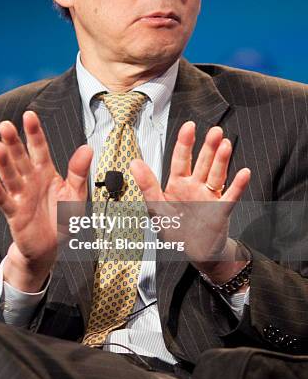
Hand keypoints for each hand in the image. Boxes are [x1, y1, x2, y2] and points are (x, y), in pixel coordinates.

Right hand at [0, 111, 92, 290]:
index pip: (39, 148)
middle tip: (4, 124)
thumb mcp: (76, 194)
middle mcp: (31, 180)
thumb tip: (88, 148)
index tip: (29, 114)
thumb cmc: (63, 217)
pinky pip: (5, 201)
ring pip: (11, 175)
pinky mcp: (15, 213)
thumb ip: (79, 172)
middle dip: (13, 142)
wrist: (51, 247)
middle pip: (20, 158)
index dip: (34, 132)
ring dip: (3, 162)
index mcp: (46, 172)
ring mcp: (21, 196)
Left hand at [130, 121, 250, 281]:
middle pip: (203, 162)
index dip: (185, 143)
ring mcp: (210, 197)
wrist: (194, 252)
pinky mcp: (221, 210)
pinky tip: (243, 173)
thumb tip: (134, 163)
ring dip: (221, 160)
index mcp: (178, 184)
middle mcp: (195, 186)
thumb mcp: (156, 207)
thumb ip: (147, 185)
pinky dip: (238, 185)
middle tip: (215, 131)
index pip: (181, 159)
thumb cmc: (175, 229)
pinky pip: (230, 196)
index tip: (189, 126)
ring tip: (225, 144)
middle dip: (208, 147)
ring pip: (217, 174)